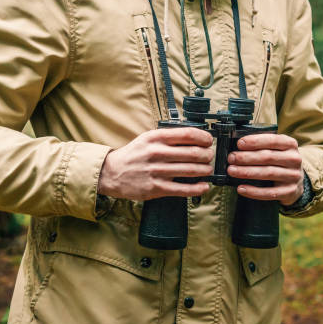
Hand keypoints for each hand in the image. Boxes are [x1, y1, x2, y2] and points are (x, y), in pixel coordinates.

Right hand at [98, 128, 213, 200]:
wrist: (112, 173)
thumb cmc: (134, 155)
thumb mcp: (148, 138)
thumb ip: (168, 137)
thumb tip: (194, 137)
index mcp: (156, 138)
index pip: (187, 134)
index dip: (203, 137)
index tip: (209, 141)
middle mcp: (157, 153)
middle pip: (193, 153)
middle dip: (207, 155)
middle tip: (210, 157)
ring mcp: (157, 171)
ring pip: (191, 170)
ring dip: (205, 170)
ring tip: (208, 169)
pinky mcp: (156, 188)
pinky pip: (183, 189)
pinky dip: (197, 188)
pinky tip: (204, 186)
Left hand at [227, 134, 303, 205]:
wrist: (296, 182)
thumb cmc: (279, 161)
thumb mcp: (277, 150)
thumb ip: (262, 145)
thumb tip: (238, 146)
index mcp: (290, 145)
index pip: (273, 140)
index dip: (255, 141)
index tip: (239, 144)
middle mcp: (294, 159)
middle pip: (268, 157)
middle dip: (247, 157)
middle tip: (231, 158)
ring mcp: (293, 176)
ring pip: (267, 173)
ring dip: (247, 172)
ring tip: (232, 171)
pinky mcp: (289, 192)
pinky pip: (269, 193)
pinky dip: (253, 191)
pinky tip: (241, 188)